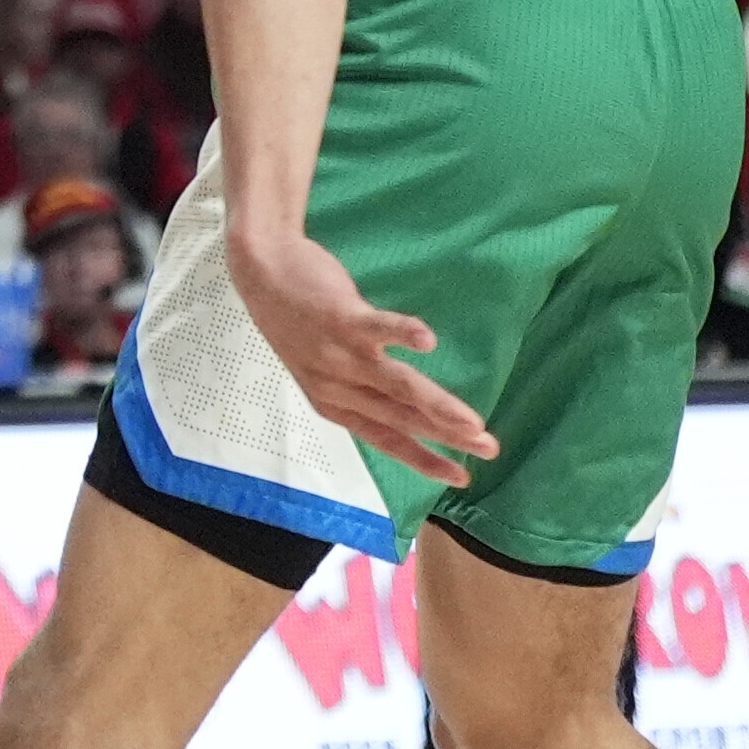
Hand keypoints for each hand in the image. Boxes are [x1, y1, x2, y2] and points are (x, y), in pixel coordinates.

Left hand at [223, 223, 490, 486]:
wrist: (261, 270)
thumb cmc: (298, 318)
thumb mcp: (320, 367)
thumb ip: (358, 387)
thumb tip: (407, 405)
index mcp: (333, 402)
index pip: (385, 438)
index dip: (424, 460)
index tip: (460, 478)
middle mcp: (336, 386)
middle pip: (400, 417)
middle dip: (447, 437)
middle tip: (488, 449)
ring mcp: (338, 353)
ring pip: (397, 385)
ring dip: (438, 406)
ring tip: (473, 423)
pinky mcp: (341, 318)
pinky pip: (377, 328)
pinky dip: (403, 334)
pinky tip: (429, 341)